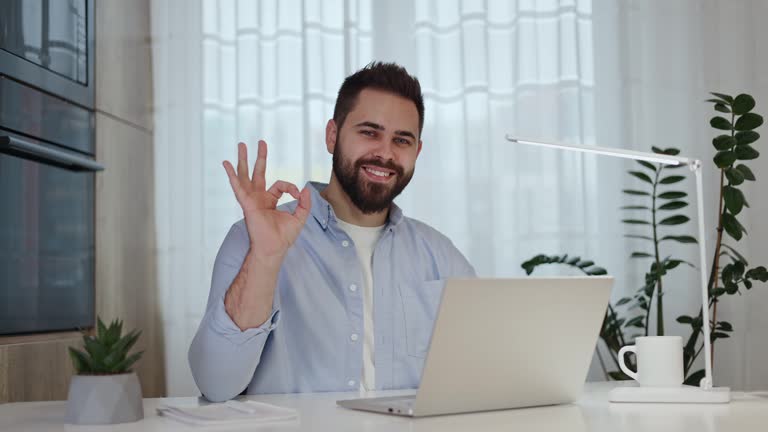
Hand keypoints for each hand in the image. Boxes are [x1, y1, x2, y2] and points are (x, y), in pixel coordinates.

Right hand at [223, 141, 310, 259]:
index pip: (280, 185)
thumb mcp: (299, 216)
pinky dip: (232, 175)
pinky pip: (238, 186)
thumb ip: (304, 202)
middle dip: (259, 157)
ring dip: (243, 160)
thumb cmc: (284, 236)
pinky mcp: (247, 203)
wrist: (274, 248)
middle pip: (258, 172)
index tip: (297, 194)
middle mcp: (259, 198)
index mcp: (270, 200)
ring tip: (241, 144)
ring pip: (246, 175)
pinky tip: (226, 164)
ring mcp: (251, 199)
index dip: (291, 187)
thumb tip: (304, 188)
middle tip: (261, 142)